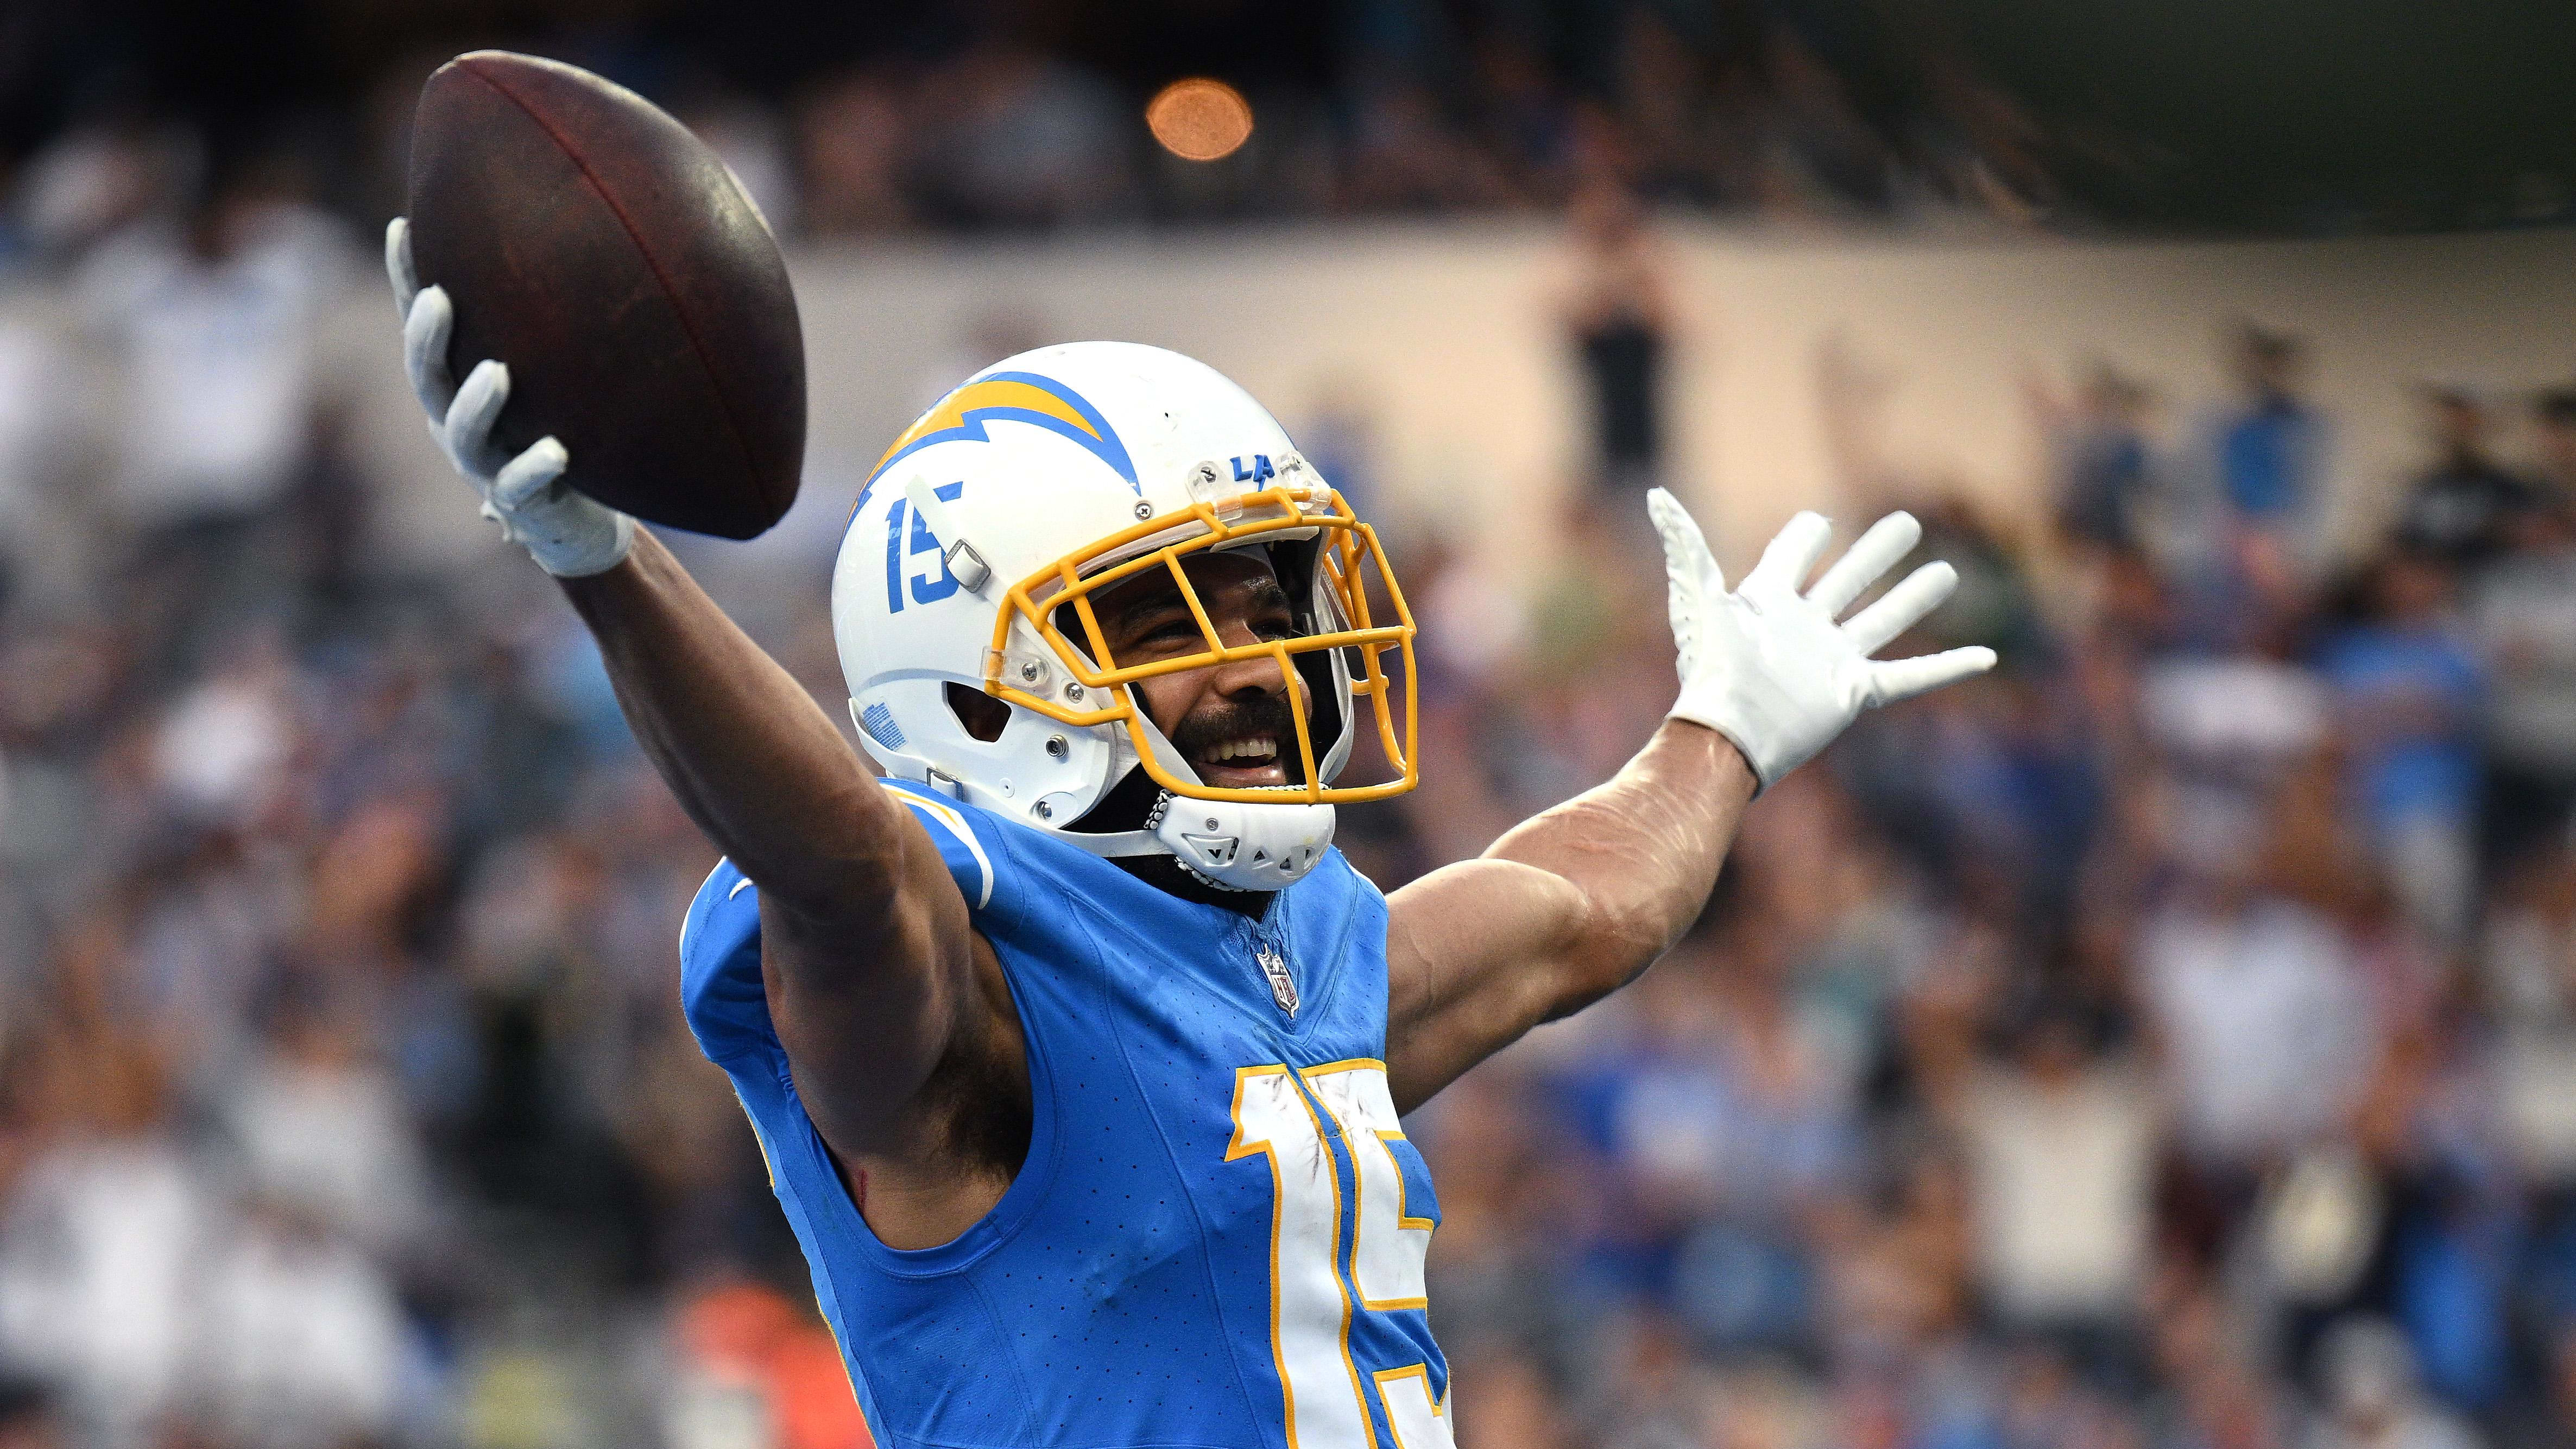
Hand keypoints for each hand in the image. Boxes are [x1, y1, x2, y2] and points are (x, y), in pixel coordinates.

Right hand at [386, 218, 633, 577]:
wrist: (577, 526)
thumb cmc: (561, 437)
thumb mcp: (545, 380)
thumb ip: (536, 330)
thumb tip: (555, 235)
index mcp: (456, 391)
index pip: (423, 329)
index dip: (406, 282)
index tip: (403, 226)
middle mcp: (458, 427)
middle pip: (429, 379)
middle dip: (428, 339)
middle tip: (440, 299)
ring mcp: (485, 469)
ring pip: (465, 437)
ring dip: (477, 404)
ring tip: (499, 373)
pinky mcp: (521, 507)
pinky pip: (520, 488)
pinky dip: (535, 468)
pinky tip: (555, 451)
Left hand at [1649, 488, 1995, 790]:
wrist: (1727, 734)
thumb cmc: (1709, 668)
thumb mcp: (1697, 597)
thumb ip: (1685, 544)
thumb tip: (1657, 496)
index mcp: (1768, 600)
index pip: (1791, 557)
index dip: (1804, 538)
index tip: (1817, 525)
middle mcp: (1804, 628)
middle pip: (1848, 580)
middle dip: (1875, 553)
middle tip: (1906, 523)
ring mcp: (1832, 660)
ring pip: (1883, 620)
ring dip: (1914, 598)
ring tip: (1946, 572)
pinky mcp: (1853, 693)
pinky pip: (1910, 677)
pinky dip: (1949, 668)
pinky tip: (1985, 656)